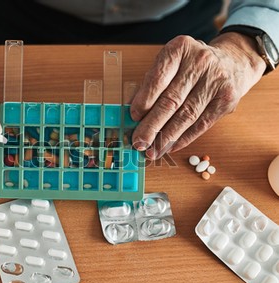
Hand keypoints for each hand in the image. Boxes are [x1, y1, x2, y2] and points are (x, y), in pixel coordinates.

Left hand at [130, 33, 266, 159]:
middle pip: (171, 100)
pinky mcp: (227, 100)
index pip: (158, 78)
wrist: (233, 61)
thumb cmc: (191, 65)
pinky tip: (170, 147)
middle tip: (138, 142)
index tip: (133, 117)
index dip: (144, 101)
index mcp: (180, 49)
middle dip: (152, 126)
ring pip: (186, 115)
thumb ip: (150, 84)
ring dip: (166, 137)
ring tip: (152, 151)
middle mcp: (200, 62)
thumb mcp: (170, 64)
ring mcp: (216, 81)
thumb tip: (133, 112)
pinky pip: (201, 124)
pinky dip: (183, 138)